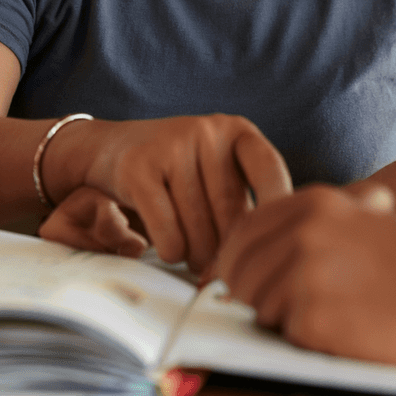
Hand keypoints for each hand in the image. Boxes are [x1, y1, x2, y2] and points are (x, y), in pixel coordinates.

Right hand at [46, 114, 292, 273]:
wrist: (110, 148)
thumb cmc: (178, 172)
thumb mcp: (216, 174)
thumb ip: (241, 206)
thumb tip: (260, 260)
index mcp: (237, 131)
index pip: (269, 170)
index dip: (279, 208)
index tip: (286, 240)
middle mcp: (207, 131)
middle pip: (231, 214)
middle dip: (226, 250)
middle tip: (216, 264)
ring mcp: (172, 146)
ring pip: (199, 229)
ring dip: (197, 256)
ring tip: (192, 253)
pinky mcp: (138, 168)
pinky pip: (168, 232)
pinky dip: (171, 251)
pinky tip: (170, 249)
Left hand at [216, 184, 395, 368]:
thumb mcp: (366, 219)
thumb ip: (314, 225)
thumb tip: (261, 249)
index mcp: (314, 203)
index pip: (243, 232)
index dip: (237, 262)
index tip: (242, 281)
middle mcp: (303, 231)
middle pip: (239, 273)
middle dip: (254, 296)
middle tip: (287, 309)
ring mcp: (305, 273)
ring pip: (257, 308)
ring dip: (283, 320)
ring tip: (331, 315)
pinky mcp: (311, 316)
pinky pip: (284, 337)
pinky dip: (306, 342)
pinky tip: (343, 330)